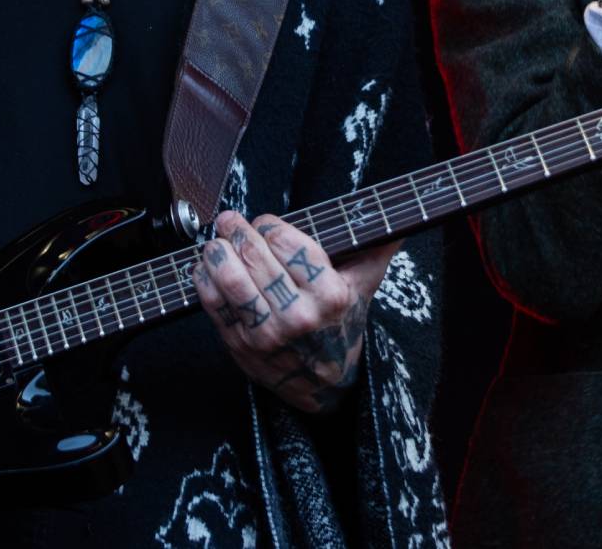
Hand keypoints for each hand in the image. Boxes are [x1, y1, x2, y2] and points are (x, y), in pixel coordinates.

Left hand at [190, 210, 398, 414]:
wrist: (323, 382)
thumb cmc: (341, 323)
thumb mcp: (364, 286)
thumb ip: (377, 249)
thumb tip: (397, 219)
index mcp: (331, 296)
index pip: (290, 245)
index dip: (271, 226)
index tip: (266, 222)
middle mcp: (298, 316)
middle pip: (257, 258)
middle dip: (238, 232)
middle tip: (230, 220)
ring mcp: (267, 334)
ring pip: (232, 282)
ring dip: (216, 254)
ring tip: (215, 241)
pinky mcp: (241, 347)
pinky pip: (214, 307)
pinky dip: (204, 282)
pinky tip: (205, 267)